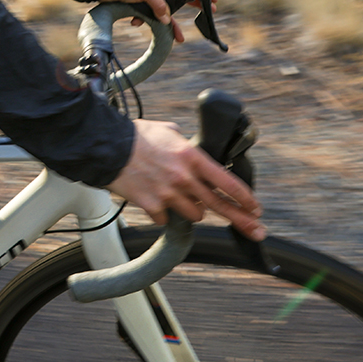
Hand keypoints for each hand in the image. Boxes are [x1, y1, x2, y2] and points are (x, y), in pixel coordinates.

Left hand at [103, 0, 182, 41]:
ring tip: (154, 30)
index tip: (193, 9)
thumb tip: (166, 19)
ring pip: (156, 9)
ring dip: (153, 19)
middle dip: (167, 17)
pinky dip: (141, 18)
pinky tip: (135, 22)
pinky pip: (145, 12)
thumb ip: (158, 4)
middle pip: (167, 2)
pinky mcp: (137, 0)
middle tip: (176, 33)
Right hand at [109, 119, 266, 240]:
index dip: (245, 197)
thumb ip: (186, 146)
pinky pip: (166, 218)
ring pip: (194, 214)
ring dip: (191, 208)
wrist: (105, 145)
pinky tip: (153, 197)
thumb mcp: (168, 131)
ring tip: (176, 194)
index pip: (227, 182)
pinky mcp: (151, 206)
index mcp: (190, 157)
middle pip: (219, 205)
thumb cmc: (135, 135)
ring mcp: (168, 194)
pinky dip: (163, 211)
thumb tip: (196, 156)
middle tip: (256, 230)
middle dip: (241, 219)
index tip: (255, 207)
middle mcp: (183, 178)